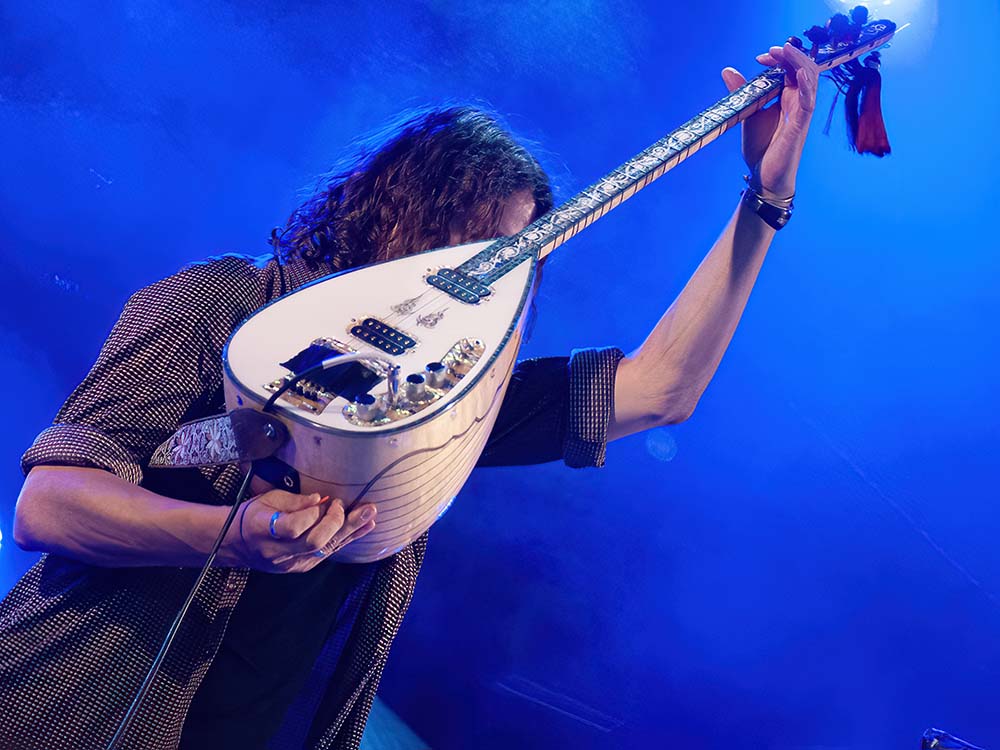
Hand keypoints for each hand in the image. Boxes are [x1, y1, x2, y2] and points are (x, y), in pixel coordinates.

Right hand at [224, 489, 375, 572]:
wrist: (238, 545)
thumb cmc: (253, 515)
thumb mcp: (268, 499)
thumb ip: (294, 501)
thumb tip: (320, 499)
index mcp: (263, 529)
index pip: (293, 527)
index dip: (313, 514)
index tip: (326, 500)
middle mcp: (277, 551)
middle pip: (314, 542)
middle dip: (337, 523)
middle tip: (352, 506)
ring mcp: (291, 563)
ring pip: (325, 550)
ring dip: (350, 531)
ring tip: (370, 515)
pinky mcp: (302, 567)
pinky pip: (328, 553)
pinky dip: (347, 539)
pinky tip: (365, 527)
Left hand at [721, 42, 819, 199]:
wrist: (763, 177)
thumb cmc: (760, 148)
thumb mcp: (748, 114)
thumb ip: (741, 91)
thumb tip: (727, 70)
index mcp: (787, 98)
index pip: (791, 68)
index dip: (779, 58)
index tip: (761, 58)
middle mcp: (797, 102)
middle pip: (804, 68)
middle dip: (789, 55)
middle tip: (771, 51)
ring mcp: (800, 114)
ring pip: (811, 80)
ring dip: (799, 63)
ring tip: (786, 51)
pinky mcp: (799, 128)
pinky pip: (808, 103)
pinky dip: (806, 87)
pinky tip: (799, 76)